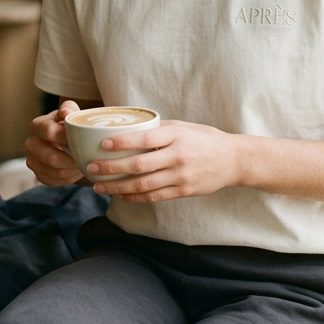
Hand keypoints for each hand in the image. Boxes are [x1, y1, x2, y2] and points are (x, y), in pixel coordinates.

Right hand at [23, 101, 84, 185]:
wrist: (66, 141)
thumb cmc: (70, 125)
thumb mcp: (71, 114)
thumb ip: (69, 109)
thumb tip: (66, 111)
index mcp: (37, 125)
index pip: (49, 132)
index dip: (67, 138)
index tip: (83, 141)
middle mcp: (30, 143)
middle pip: (51, 158)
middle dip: (72, 159)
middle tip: (88, 158)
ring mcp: (32, 161)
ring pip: (55, 172)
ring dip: (73, 170)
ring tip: (85, 164)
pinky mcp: (38, 175)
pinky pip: (55, 181)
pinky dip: (69, 178)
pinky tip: (76, 170)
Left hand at [86, 120, 240, 202]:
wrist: (233, 160)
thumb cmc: (205, 139)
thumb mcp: (183, 126)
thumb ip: (158, 130)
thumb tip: (128, 129)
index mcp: (176, 136)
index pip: (144, 140)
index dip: (121, 143)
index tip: (102, 144)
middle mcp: (177, 156)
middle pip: (138, 166)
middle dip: (111, 169)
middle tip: (90, 168)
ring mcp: (180, 176)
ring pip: (142, 185)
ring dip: (117, 187)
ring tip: (98, 186)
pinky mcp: (183, 192)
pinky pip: (153, 197)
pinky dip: (134, 197)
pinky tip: (119, 195)